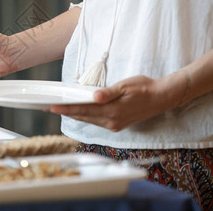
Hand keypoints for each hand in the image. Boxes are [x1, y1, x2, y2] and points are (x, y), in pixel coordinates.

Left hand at [49, 74, 185, 130]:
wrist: (162, 97)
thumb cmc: (144, 88)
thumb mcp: (125, 86)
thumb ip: (108, 93)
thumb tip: (93, 97)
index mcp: (112, 111)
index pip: (83, 110)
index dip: (67, 109)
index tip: (53, 107)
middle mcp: (112, 121)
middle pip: (83, 117)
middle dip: (66, 112)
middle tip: (50, 108)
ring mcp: (115, 125)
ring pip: (89, 120)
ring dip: (75, 115)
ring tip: (60, 109)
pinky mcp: (118, 124)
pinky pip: (97, 121)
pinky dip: (86, 117)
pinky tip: (79, 112)